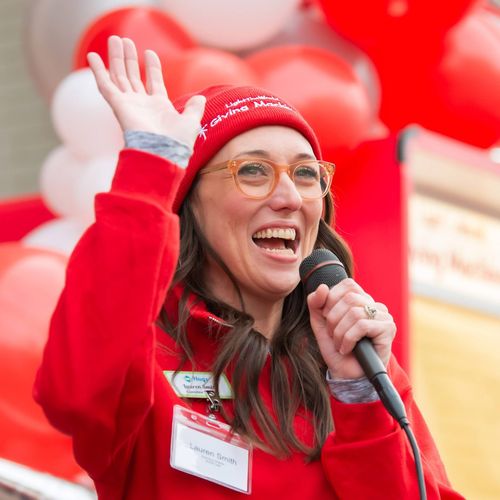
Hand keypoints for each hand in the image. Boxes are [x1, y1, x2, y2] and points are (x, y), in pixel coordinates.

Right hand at [87, 36, 205, 148]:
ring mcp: (129, 105)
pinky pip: (105, 85)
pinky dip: (98, 71)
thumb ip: (194, 109)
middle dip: (129, 59)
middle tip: (124, 40)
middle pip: (133, 77)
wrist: (163, 153)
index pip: (154, 82)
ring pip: (119, 76)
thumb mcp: (191, 122)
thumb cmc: (178, 142)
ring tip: (114, 39)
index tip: (150, 52)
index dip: (152, 67)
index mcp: (160, 107)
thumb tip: (200, 98)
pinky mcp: (118, 105)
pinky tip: (92, 56)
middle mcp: (142, 105)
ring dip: (116, 58)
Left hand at [307, 279, 395, 379]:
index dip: (332, 298)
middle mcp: (374, 305)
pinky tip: (346, 349)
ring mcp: (383, 317)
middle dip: (333, 318)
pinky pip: (362, 325)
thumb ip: (316, 303)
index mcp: (361, 300)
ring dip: (340, 332)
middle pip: (349, 298)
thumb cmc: (336, 347)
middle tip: (332, 334)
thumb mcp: (320, 323)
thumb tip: (322, 287)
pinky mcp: (388, 329)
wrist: (346, 374)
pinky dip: (348, 339)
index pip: (348, 284)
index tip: (326, 317)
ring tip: (339, 344)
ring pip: (355, 312)